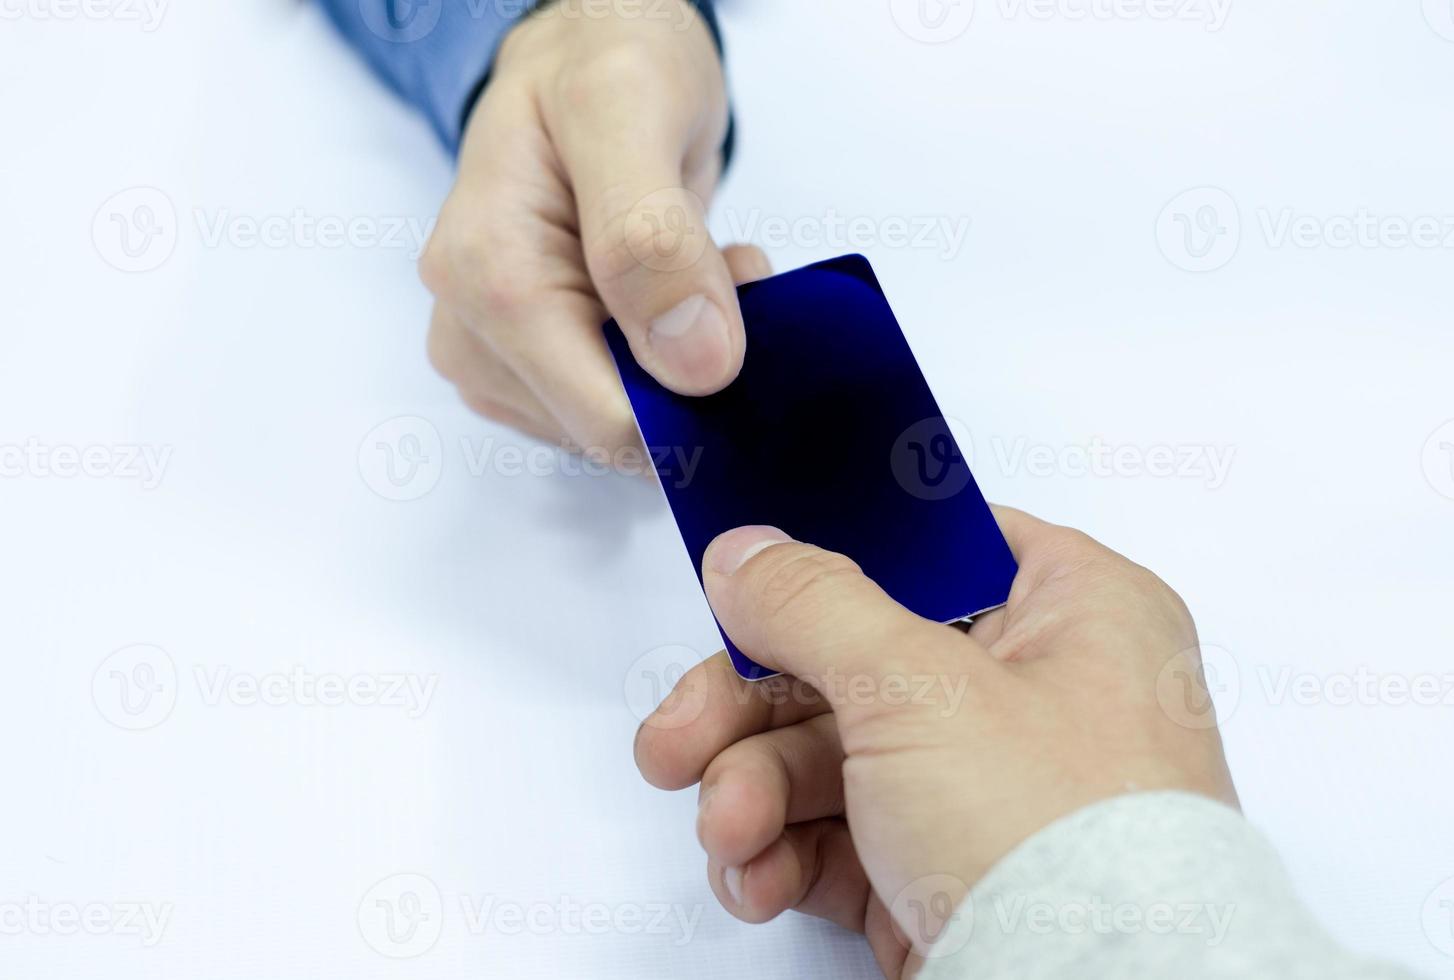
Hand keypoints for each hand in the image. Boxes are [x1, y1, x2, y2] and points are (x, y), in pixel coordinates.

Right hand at [419, 0, 766, 459]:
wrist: (581, 48)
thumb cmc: (601, 59)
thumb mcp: (632, 110)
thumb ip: (654, 238)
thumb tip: (697, 368)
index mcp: (487, 278)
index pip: (608, 419)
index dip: (696, 396)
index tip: (740, 305)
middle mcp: (470, 332)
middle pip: (612, 431)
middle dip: (689, 372)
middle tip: (723, 268)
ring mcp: (490, 355)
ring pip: (618, 427)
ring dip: (682, 364)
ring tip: (698, 263)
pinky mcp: (519, 365)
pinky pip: (611, 406)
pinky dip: (663, 364)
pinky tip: (674, 293)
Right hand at [634, 508, 1238, 976]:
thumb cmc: (1056, 837)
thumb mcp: (917, 686)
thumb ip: (814, 605)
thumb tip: (745, 552)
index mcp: (1074, 612)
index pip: (931, 552)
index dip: (829, 568)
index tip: (739, 592)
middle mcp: (1035, 695)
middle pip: (851, 664)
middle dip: (749, 713)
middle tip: (673, 742)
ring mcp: (988, 792)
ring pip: (830, 759)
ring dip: (754, 793)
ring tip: (728, 834)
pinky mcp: (946, 874)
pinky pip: (840, 840)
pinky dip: (784, 856)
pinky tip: (755, 879)